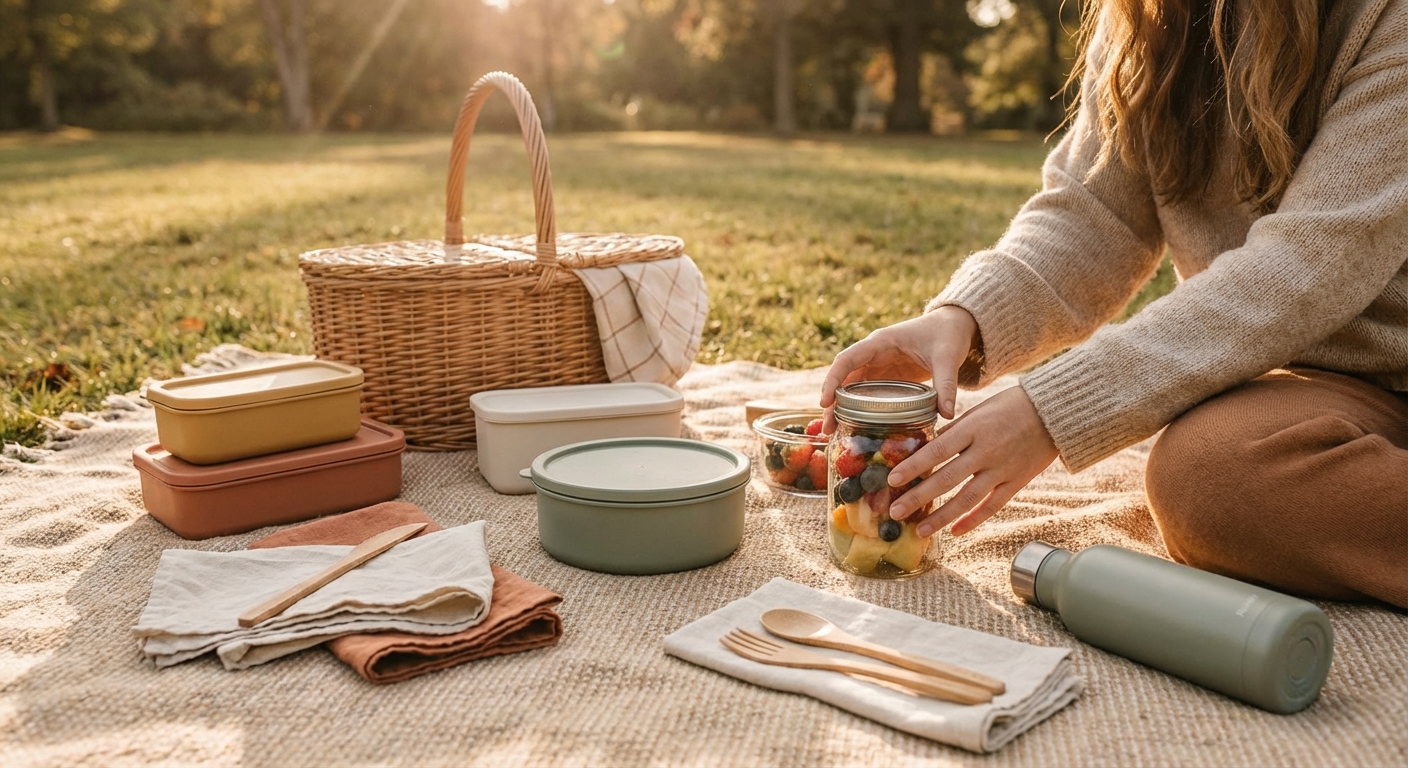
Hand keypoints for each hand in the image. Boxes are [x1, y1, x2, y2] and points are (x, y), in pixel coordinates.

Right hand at [820, 305, 978, 424]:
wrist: (953, 326)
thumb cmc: (947, 334)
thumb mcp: (948, 357)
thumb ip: (947, 384)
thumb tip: (947, 415)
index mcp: (881, 342)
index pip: (848, 359)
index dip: (833, 379)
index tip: (825, 401)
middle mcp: (873, 353)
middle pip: (843, 377)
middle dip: (832, 402)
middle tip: (827, 428)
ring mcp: (878, 365)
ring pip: (851, 387)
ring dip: (840, 408)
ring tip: (833, 432)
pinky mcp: (885, 377)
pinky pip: (864, 393)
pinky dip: (855, 408)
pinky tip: (852, 426)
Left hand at [887, 385, 1058, 536]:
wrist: (1054, 412)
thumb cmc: (1012, 406)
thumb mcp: (979, 410)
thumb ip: (955, 431)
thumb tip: (929, 448)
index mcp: (974, 428)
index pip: (937, 450)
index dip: (914, 466)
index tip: (892, 479)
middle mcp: (987, 451)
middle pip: (947, 479)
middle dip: (919, 497)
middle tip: (895, 512)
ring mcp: (1003, 469)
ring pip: (967, 499)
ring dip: (942, 518)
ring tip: (920, 531)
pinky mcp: (1017, 482)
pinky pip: (993, 506)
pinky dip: (973, 520)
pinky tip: (955, 531)